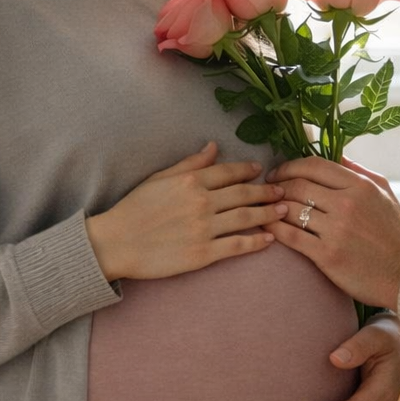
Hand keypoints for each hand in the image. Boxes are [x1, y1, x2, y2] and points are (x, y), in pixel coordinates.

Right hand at [86, 141, 287, 281]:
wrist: (116, 242)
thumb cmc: (134, 208)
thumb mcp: (160, 178)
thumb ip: (190, 163)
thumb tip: (213, 147)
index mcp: (191, 181)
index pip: (228, 172)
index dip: (247, 170)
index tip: (259, 170)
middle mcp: (201, 202)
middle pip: (244, 194)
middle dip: (266, 192)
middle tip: (282, 192)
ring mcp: (204, 229)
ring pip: (246, 218)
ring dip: (268, 214)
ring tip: (283, 212)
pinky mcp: (203, 253)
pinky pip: (237, 245)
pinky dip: (256, 242)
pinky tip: (268, 239)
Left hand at [267, 156, 399, 307]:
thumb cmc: (395, 233)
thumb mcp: (385, 193)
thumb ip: (359, 171)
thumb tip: (336, 155)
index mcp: (360, 186)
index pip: (314, 165)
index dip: (289, 166)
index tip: (277, 173)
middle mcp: (347, 204)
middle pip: (298, 185)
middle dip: (277, 186)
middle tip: (267, 192)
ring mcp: (336, 230)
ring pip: (291, 209)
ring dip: (273, 207)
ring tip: (265, 209)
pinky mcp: (327, 255)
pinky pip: (291, 236)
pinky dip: (274, 229)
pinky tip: (267, 228)